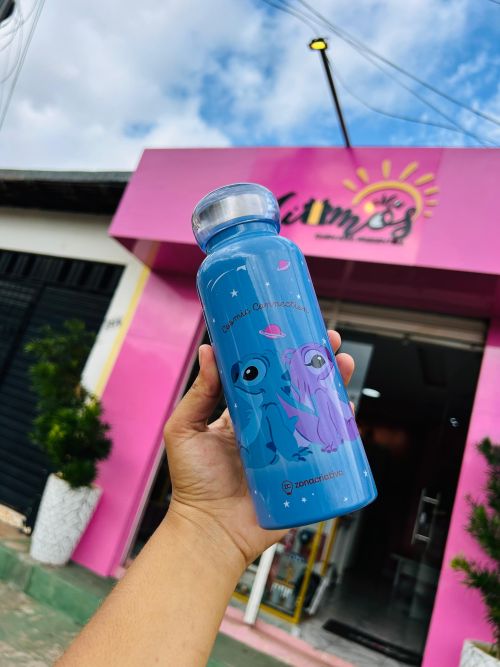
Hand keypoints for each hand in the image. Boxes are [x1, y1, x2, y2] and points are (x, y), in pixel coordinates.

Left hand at [163, 329, 354, 575]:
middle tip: (328, 342)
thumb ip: (199, 394)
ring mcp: (291, 448)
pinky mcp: (304, 471)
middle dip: (316, 363)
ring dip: (333, 386)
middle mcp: (272, 426)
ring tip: (342, 364)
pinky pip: (328, 447)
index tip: (292, 331)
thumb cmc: (194, 483)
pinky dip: (342, 428)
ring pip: (318, 411)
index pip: (268, 376)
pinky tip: (348, 408)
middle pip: (299, 388)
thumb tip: (208, 351)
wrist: (211, 531)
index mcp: (246, 414)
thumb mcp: (185, 430)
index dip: (282, 353)